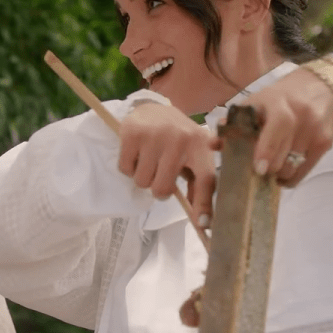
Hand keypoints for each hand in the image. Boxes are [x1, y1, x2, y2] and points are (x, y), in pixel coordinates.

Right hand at [119, 102, 216, 226]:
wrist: (153, 107)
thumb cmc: (177, 136)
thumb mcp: (194, 151)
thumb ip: (198, 179)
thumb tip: (203, 218)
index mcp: (200, 144)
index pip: (206, 178)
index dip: (204, 203)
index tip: (203, 224)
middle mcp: (179, 139)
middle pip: (162, 188)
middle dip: (158, 188)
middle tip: (160, 175)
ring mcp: (154, 136)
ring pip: (142, 182)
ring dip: (143, 177)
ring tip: (149, 160)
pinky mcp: (132, 133)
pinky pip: (126, 170)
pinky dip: (129, 168)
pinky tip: (137, 154)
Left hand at [233, 67, 332, 186]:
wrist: (324, 87)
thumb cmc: (281, 97)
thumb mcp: (257, 102)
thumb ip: (234, 123)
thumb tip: (212, 144)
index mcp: (280, 103)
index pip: (279, 126)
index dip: (267, 149)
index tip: (257, 168)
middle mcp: (302, 116)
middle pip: (284, 155)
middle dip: (266, 169)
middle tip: (254, 171)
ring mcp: (316, 131)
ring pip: (292, 167)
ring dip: (277, 175)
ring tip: (268, 170)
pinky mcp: (326, 143)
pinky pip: (304, 171)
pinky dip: (290, 177)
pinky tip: (281, 171)